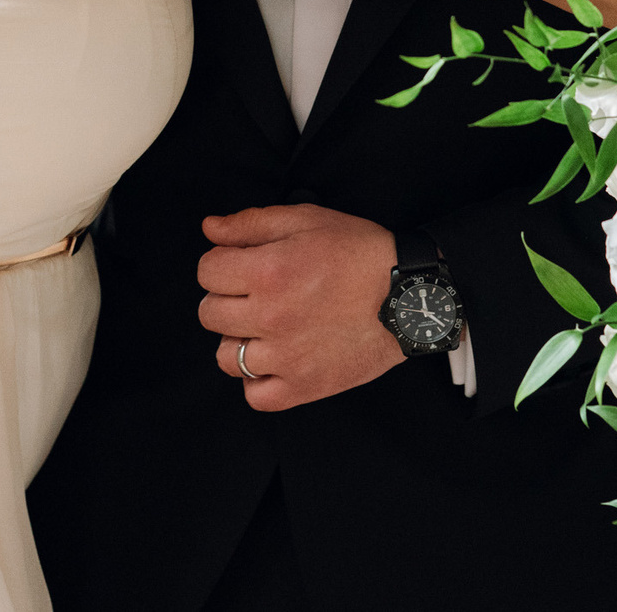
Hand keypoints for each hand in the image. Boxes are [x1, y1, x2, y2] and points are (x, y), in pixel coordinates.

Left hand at [197, 205, 402, 411]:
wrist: (409, 296)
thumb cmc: (361, 253)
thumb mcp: (307, 219)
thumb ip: (251, 222)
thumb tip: (210, 228)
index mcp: (268, 271)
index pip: (207, 271)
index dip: (222, 263)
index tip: (242, 265)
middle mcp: (271, 316)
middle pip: (210, 313)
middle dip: (226, 298)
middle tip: (256, 294)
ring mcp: (286, 356)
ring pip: (226, 357)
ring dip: (239, 340)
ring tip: (266, 328)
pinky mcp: (304, 386)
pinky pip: (255, 396)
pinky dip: (258, 381)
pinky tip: (275, 359)